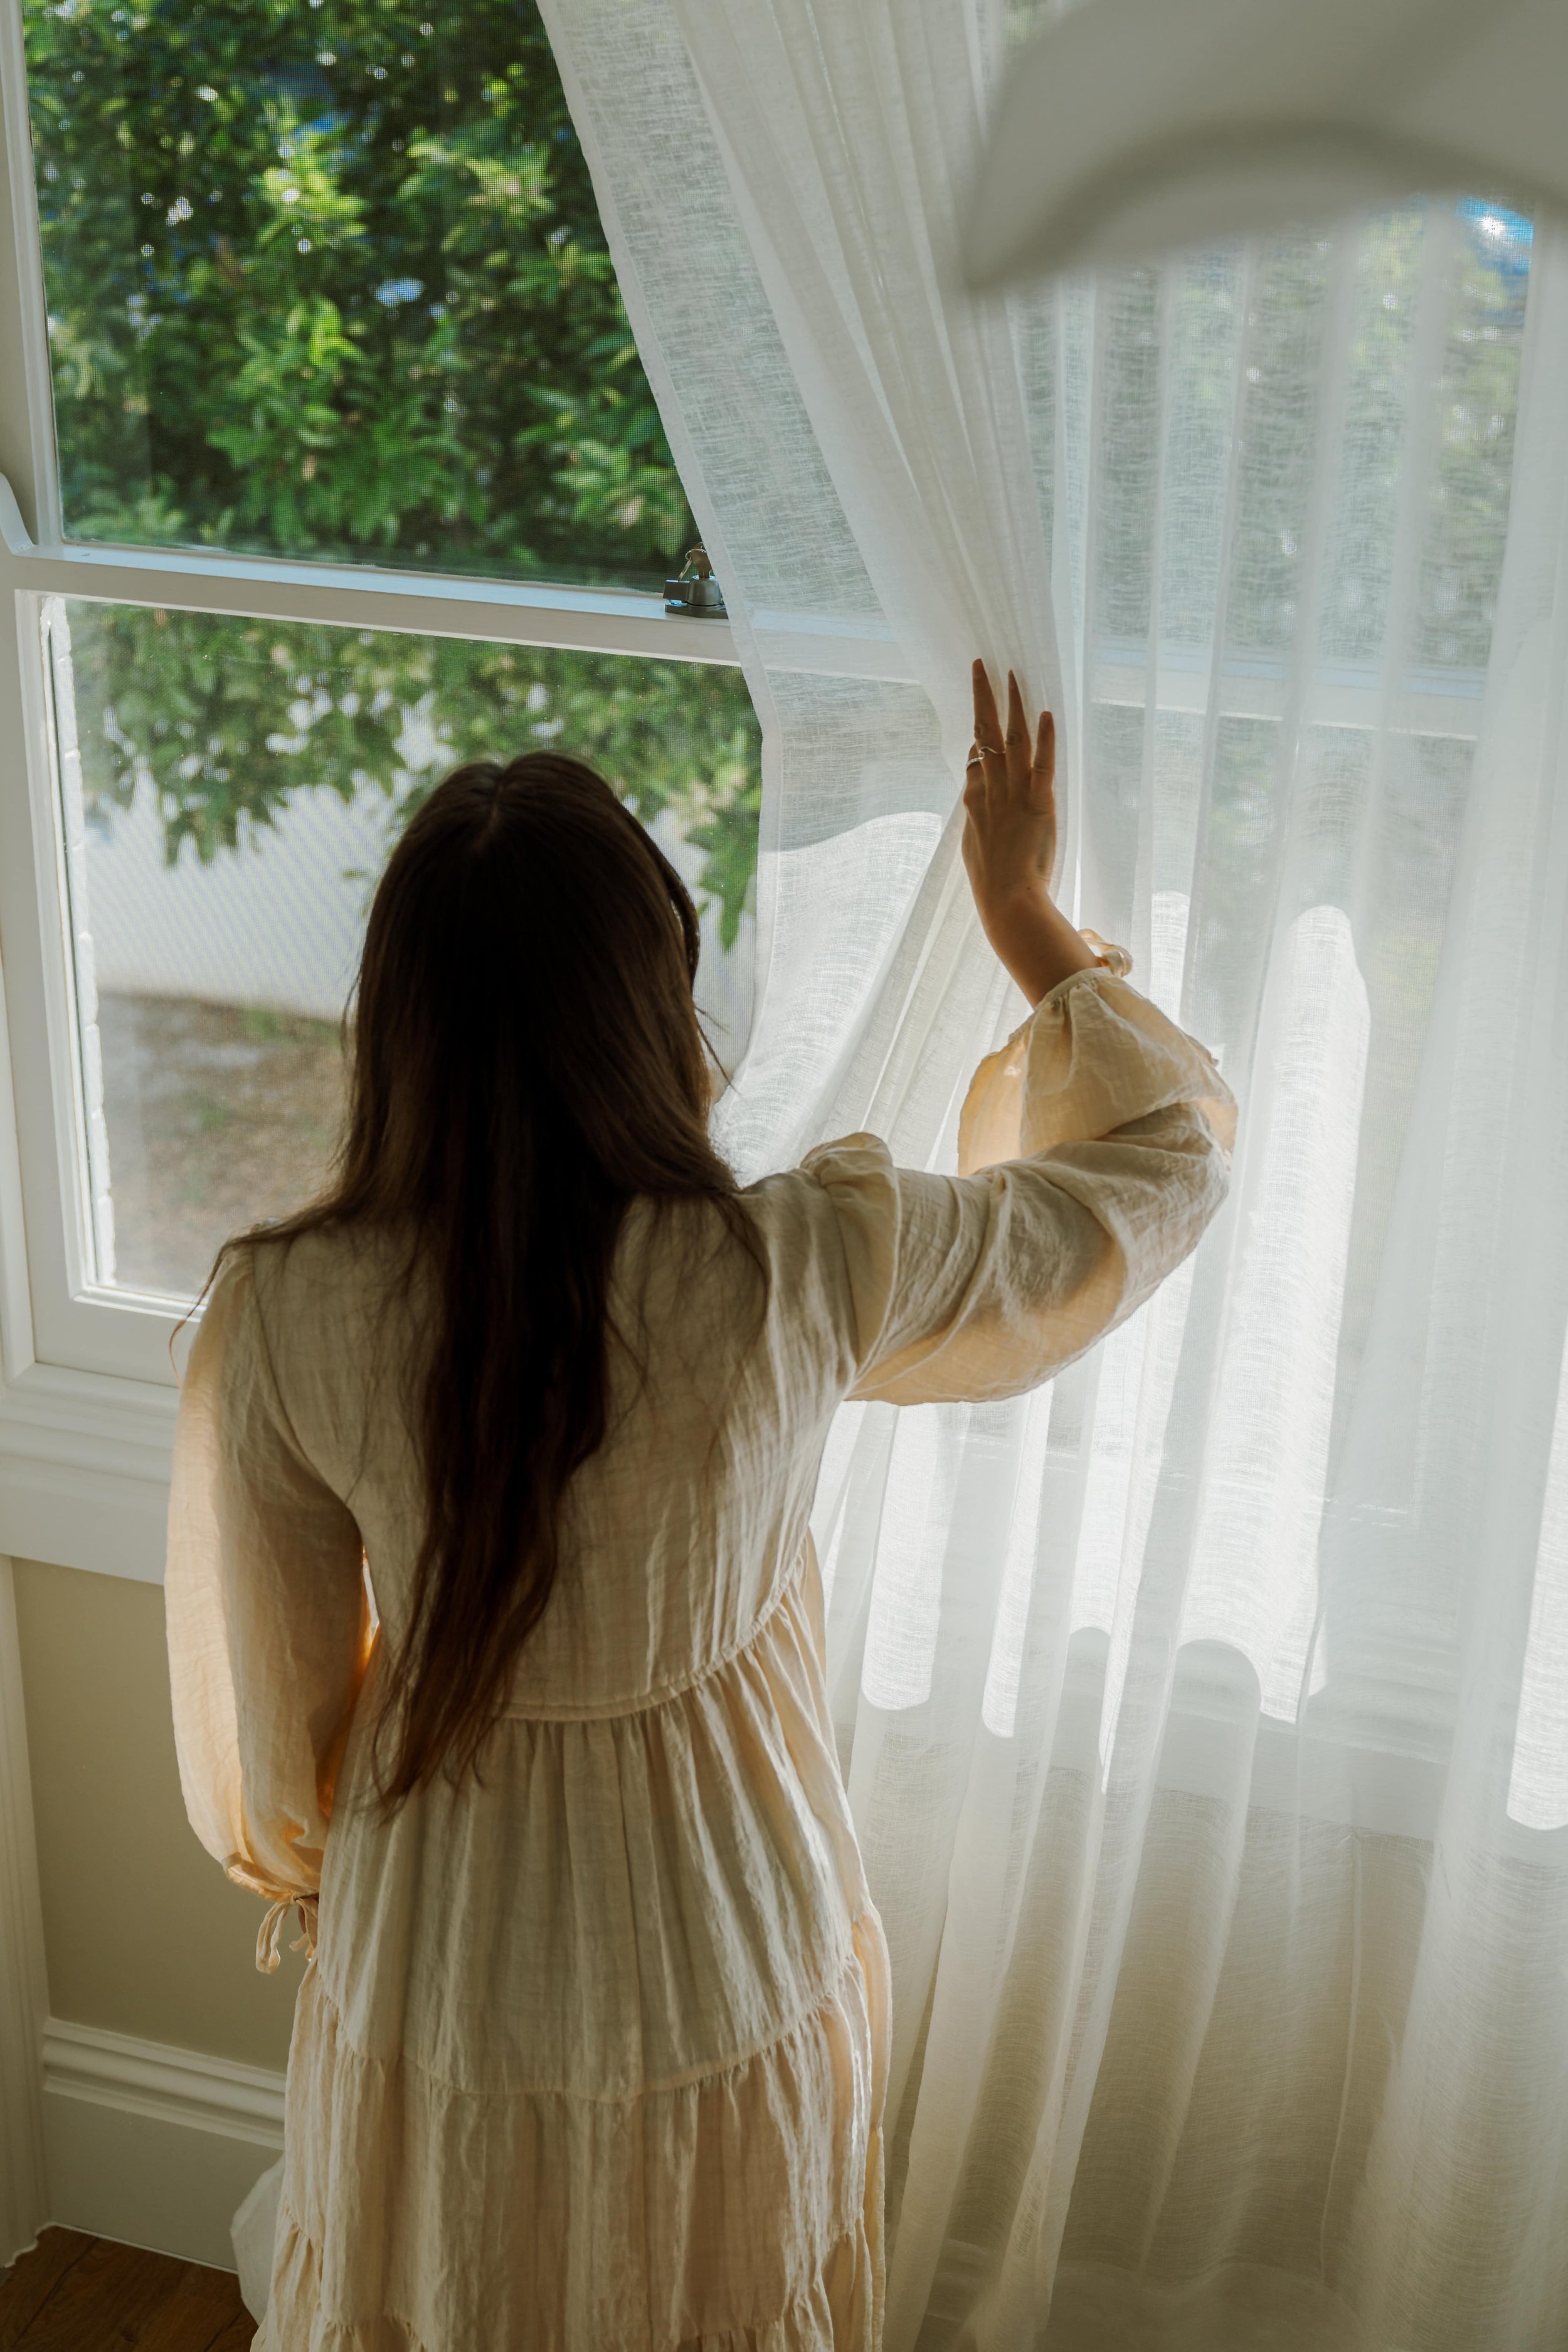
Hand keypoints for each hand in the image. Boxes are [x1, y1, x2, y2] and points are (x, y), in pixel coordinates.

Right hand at [962, 658, 1100, 1004]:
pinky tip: (1046, 713)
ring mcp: (1013, 797)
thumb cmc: (994, 889)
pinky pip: (1041, 765)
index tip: (982, 712)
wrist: (1007, 904)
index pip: (975, 760)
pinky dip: (1044, 739)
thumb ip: (976, 823)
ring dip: (1012, 705)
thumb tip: (974, 803)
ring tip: (1012, 675)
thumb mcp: (974, 852)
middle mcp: (990, 794)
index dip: (978, 733)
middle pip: (984, 736)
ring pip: (1011, 741)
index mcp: (974, 806)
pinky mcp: (1038, 805)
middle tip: (981, 666)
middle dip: (982, 698)